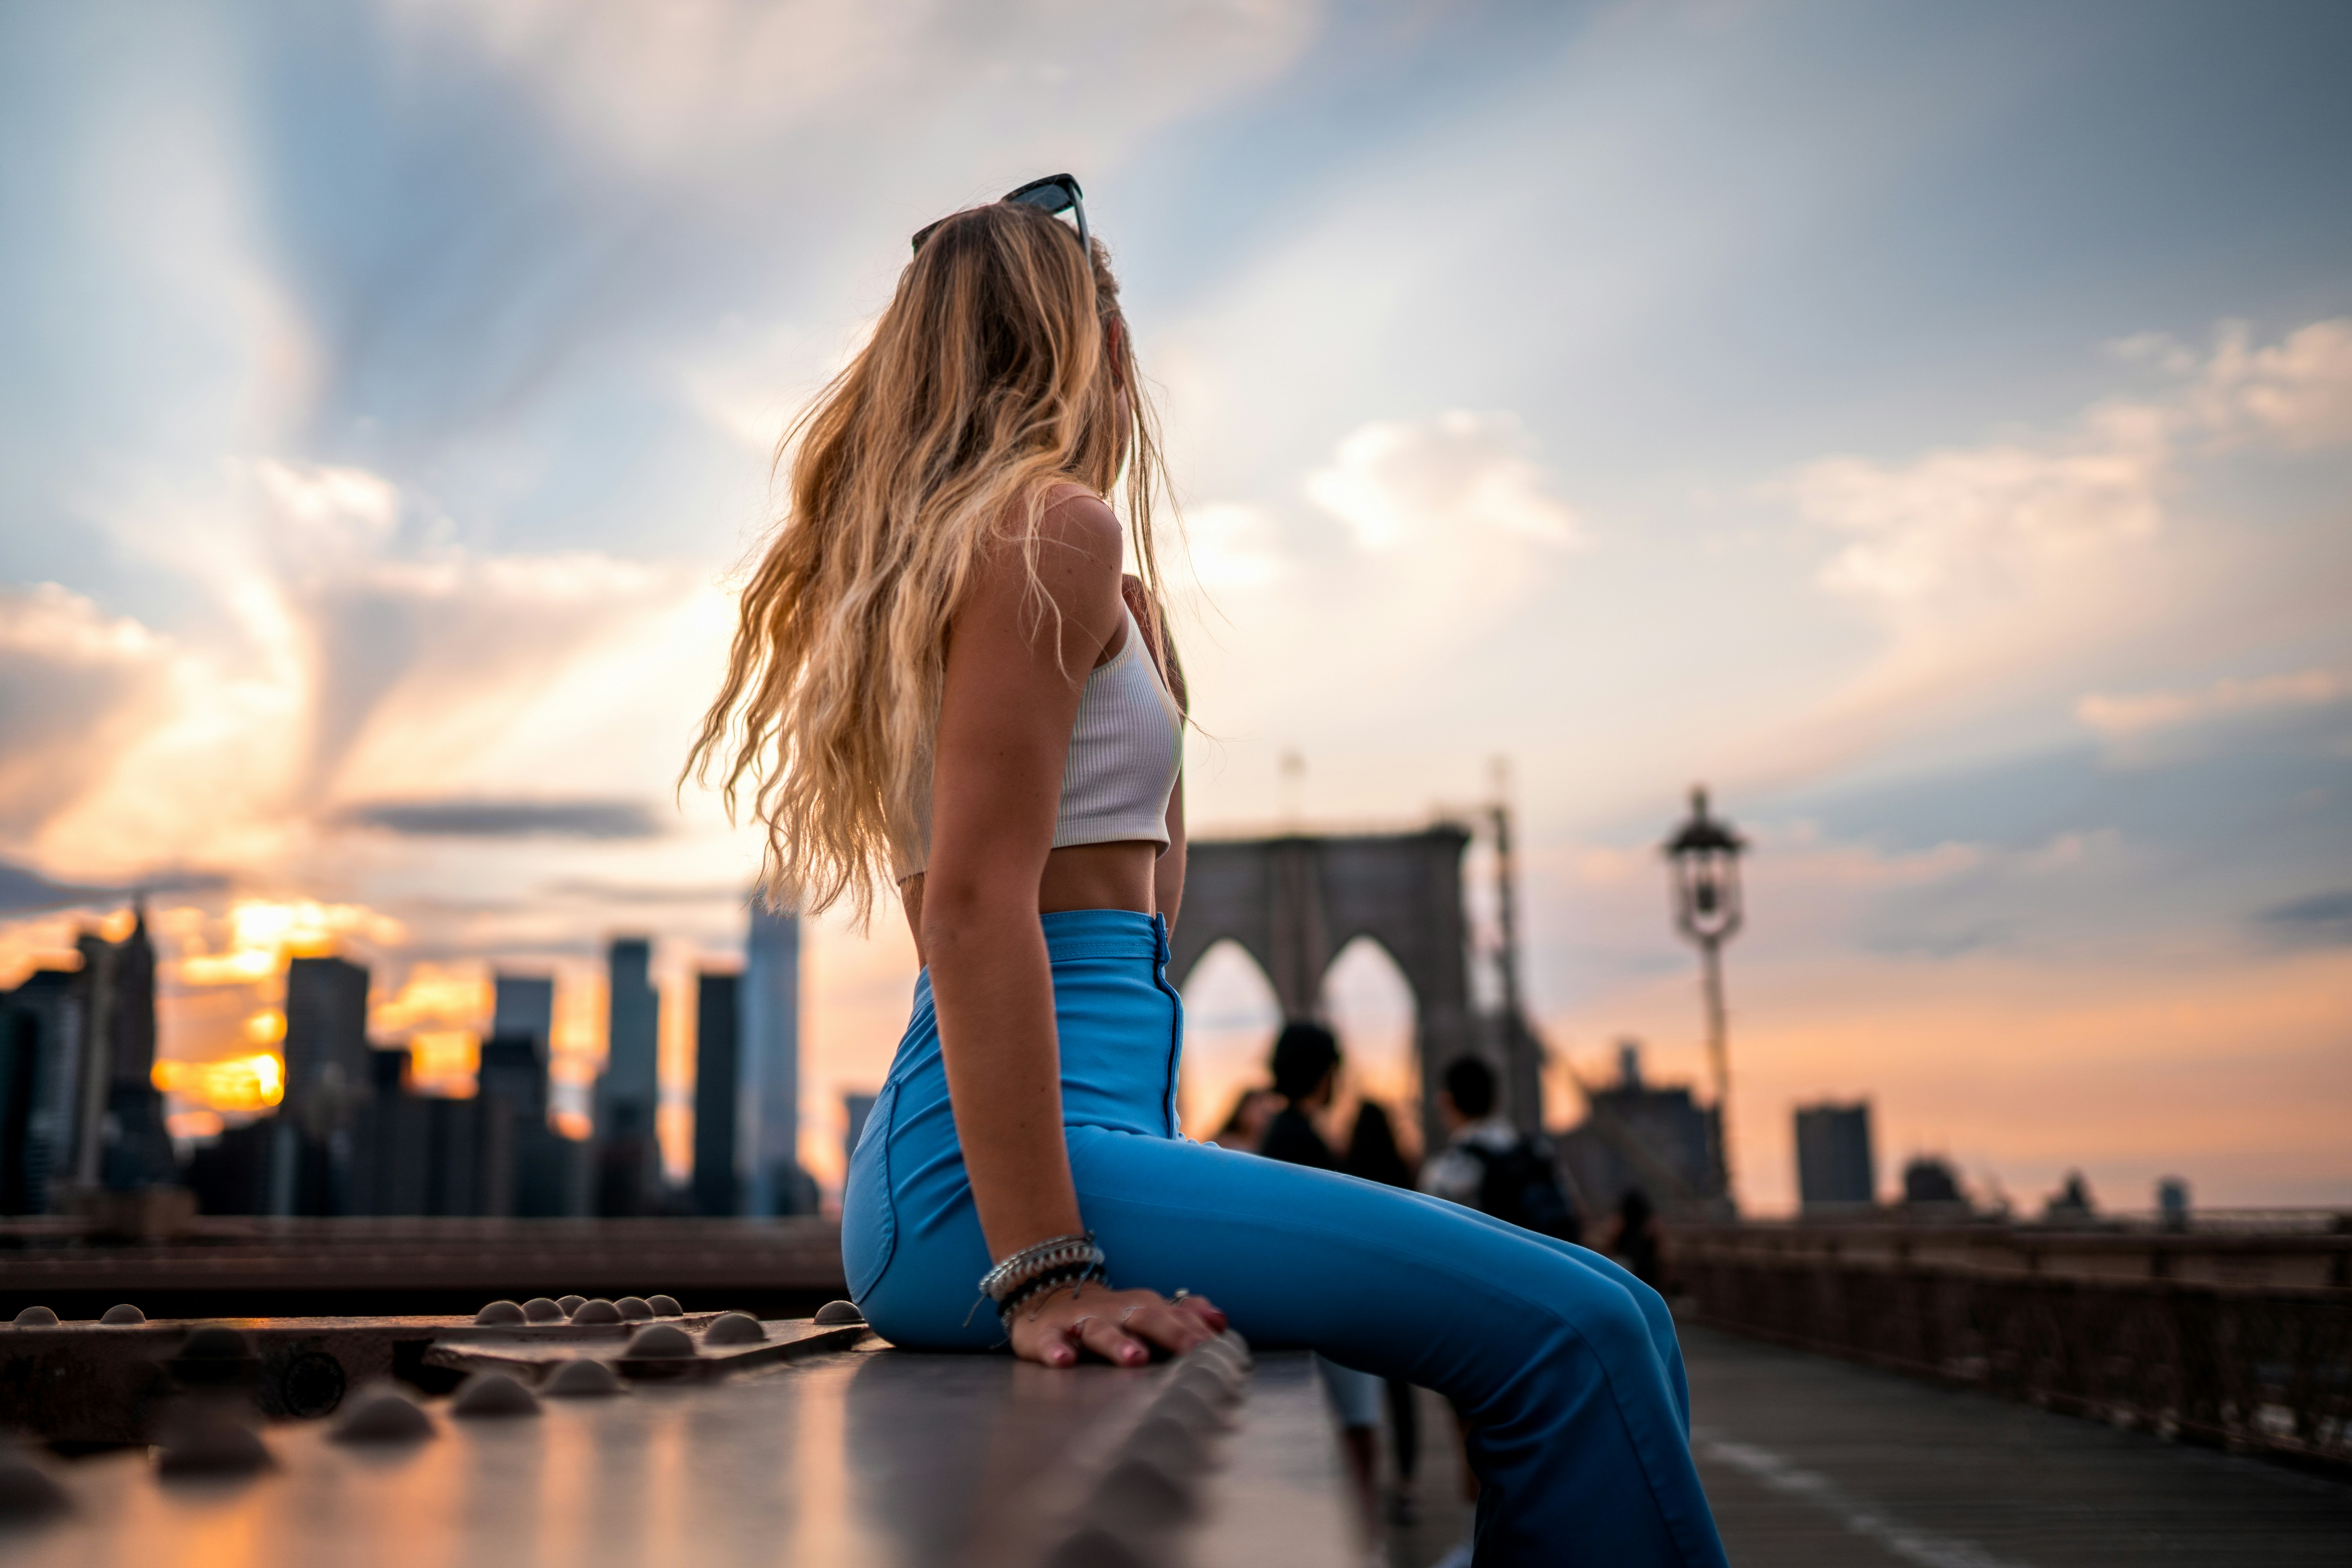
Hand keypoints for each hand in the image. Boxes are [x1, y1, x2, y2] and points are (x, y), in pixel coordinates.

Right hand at [1009, 1283, 1227, 1368]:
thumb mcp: (1149, 1311)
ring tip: (1135, 1358)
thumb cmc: (1112, 1316)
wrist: (1048, 1299)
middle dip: (1171, 1334)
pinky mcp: (1047, 1334)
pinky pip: (1051, 1342)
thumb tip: (1221, 1321)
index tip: (1221, 1352)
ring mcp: (1082, 1322)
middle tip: (1193, 1352)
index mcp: (1145, 1307)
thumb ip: (1185, 1316)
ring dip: (1119, 1343)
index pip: (1178, 1317)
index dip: (1199, 1333)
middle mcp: (1117, 1311)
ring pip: (1101, 1330)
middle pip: (1147, 1318)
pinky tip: (1064, 1361)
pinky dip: (1057, 1350)